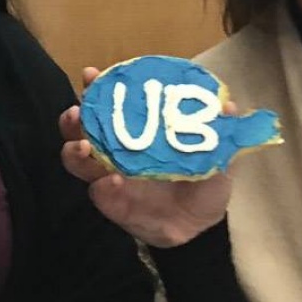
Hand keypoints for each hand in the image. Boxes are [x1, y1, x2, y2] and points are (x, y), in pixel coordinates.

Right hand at [58, 68, 230, 247]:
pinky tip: (114, 181)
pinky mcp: (112, 204)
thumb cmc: (203, 182)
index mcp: (137, 131)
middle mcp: (116, 150)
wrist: (202, 225)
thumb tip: (228, 106)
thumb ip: (220, 133)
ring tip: (85, 147)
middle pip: (80, 128)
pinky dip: (102, 186)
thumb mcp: (217, 155)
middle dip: (74, 118)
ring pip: (76, 160)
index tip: (92, 75)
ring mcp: (109, 177)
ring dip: (75, 150)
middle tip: (79, 112)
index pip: (110, 104)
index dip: (97, 88)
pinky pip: (97, 193)